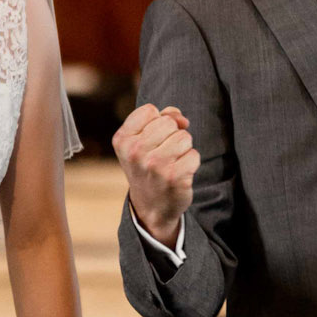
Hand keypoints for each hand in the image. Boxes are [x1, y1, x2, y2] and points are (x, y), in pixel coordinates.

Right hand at [113, 103, 199, 249]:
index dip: (158, 121)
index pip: (150, 110)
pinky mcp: (174, 178)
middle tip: (163, 153)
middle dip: (172, 134)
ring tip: (172, 162)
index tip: (153, 138)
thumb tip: (182, 119)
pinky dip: (191, 163)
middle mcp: (135, 152)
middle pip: (169, 122)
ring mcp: (154, 166)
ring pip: (184, 137)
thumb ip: (160, 119)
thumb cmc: (149, 166)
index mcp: (122, 139)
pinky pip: (194, 155)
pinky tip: (179, 173)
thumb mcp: (142, 141)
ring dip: (183, 148)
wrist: (151, 206)